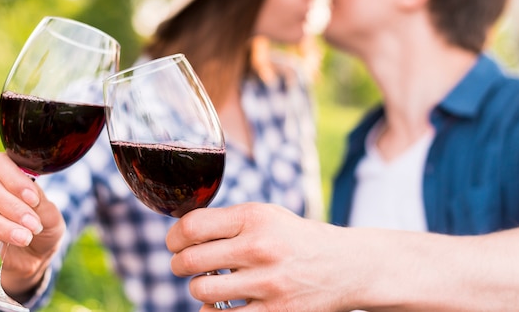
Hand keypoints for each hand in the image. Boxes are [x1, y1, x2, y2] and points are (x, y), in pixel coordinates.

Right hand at [0, 152, 64, 295]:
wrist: (37, 254)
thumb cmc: (45, 225)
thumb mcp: (50, 214)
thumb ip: (40, 204)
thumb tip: (30, 198)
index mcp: (10, 176)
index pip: (0, 163)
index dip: (14, 179)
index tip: (33, 199)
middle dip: (13, 207)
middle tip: (34, 225)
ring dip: (4, 227)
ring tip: (25, 239)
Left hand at [166, 203, 364, 310]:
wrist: (345, 266)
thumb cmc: (295, 238)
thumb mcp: (266, 216)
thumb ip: (227, 221)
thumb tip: (181, 232)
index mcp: (255, 217)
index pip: (192, 226)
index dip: (173, 236)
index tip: (174, 242)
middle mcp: (260, 247)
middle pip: (190, 260)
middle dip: (178, 264)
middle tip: (185, 264)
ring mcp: (267, 283)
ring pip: (201, 291)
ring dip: (198, 288)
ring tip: (209, 283)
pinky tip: (223, 304)